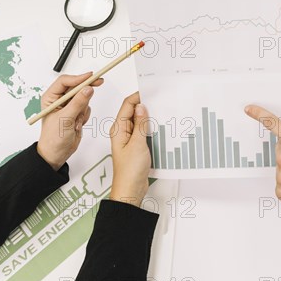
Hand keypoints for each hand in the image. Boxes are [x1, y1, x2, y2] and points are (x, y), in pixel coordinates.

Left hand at [37, 73, 102, 170]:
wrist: (57, 154)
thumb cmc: (53, 139)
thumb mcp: (64, 119)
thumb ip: (77, 103)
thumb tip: (88, 89)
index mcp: (50, 98)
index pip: (65, 82)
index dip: (78, 78)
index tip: (90, 76)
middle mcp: (59, 100)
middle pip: (76, 86)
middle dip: (85, 90)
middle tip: (99, 82)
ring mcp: (68, 106)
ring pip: (83, 97)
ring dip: (83, 109)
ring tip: (76, 121)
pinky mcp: (76, 113)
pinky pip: (86, 107)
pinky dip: (84, 116)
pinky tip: (77, 125)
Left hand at [110, 92, 151, 206]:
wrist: (130, 190)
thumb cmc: (129, 171)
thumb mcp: (137, 144)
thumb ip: (141, 124)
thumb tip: (141, 107)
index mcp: (118, 129)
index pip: (127, 105)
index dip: (138, 96)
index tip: (151, 90)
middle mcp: (123, 132)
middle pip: (133, 111)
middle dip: (145, 105)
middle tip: (160, 99)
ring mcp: (130, 139)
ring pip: (140, 121)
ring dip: (149, 117)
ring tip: (162, 111)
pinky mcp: (136, 146)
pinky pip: (143, 131)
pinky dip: (151, 127)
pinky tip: (160, 127)